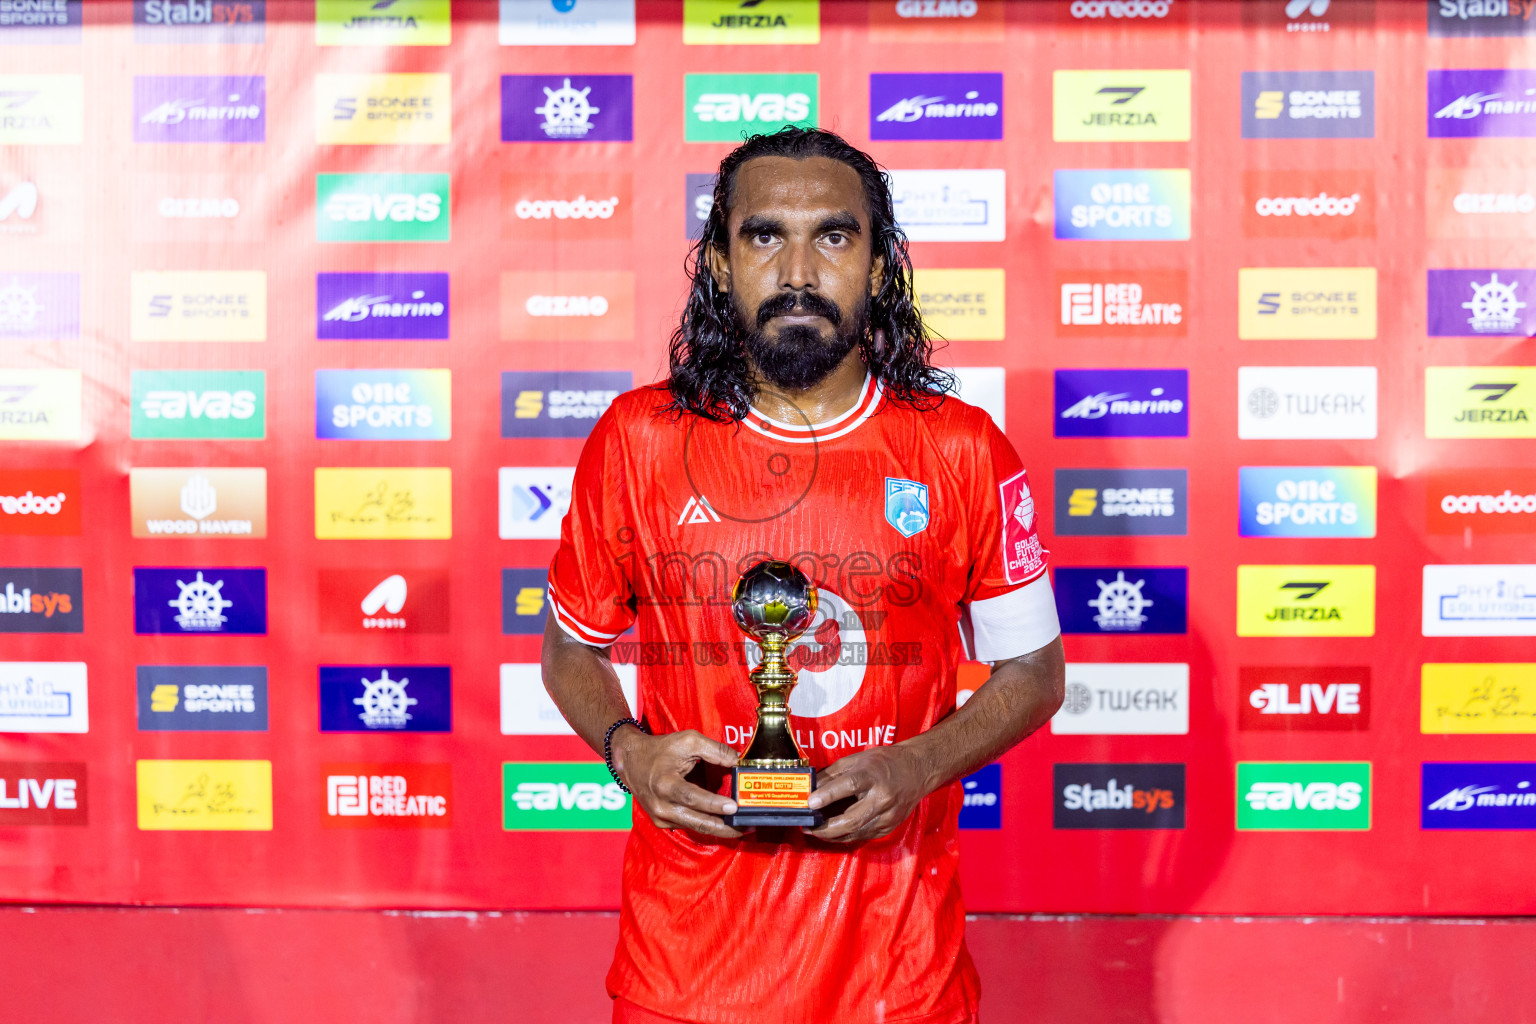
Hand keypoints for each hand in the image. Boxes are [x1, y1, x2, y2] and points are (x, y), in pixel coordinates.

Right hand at [614, 728, 741, 839]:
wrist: (631, 761)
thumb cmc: (660, 749)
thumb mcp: (688, 741)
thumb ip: (715, 750)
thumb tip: (738, 761)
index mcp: (665, 784)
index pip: (693, 798)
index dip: (714, 804)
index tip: (734, 807)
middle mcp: (661, 805)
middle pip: (697, 822)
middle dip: (723, 827)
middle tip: (746, 827)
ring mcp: (661, 817)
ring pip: (695, 827)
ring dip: (719, 829)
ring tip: (740, 828)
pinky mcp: (662, 822)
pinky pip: (688, 825)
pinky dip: (706, 825)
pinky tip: (722, 823)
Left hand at [805, 745, 930, 842]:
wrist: (918, 770)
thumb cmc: (884, 762)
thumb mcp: (857, 759)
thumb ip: (833, 774)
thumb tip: (811, 788)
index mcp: (873, 775)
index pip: (849, 786)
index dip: (828, 795)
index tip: (810, 802)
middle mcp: (882, 797)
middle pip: (852, 819)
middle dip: (826, 828)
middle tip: (807, 827)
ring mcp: (888, 815)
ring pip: (856, 833)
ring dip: (832, 835)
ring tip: (815, 831)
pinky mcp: (890, 826)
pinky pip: (863, 836)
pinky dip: (846, 836)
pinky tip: (833, 832)